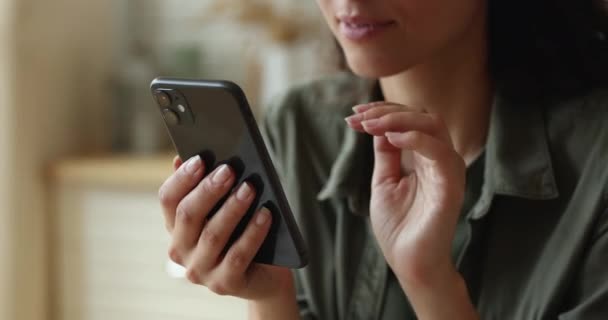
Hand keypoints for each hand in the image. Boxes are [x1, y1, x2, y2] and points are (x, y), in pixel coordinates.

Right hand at [158, 155, 293, 300]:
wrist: (265, 274)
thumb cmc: (242, 232)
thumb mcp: (224, 208)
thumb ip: (210, 187)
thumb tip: (194, 157)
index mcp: (176, 227)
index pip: (167, 199)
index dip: (182, 178)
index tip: (200, 159)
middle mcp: (180, 250)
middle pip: (188, 215)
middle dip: (209, 190)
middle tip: (229, 170)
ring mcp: (200, 271)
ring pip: (213, 234)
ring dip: (232, 208)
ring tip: (250, 188)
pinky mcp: (224, 284)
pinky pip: (238, 255)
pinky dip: (252, 233)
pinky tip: (265, 214)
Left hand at [345, 102, 465, 286]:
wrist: (409, 262)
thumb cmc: (398, 226)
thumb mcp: (384, 181)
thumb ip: (386, 154)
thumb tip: (378, 125)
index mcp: (424, 157)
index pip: (409, 121)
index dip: (382, 112)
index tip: (353, 115)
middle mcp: (438, 159)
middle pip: (421, 116)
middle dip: (386, 111)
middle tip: (358, 118)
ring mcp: (446, 171)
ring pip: (432, 125)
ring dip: (398, 119)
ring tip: (371, 125)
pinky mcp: (451, 185)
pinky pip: (440, 152)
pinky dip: (416, 139)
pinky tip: (391, 138)